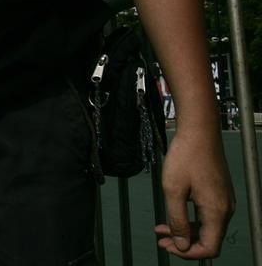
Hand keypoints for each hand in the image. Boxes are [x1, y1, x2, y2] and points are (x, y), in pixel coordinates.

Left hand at [154, 130, 234, 258]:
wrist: (198, 131)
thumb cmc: (186, 155)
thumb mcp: (173, 189)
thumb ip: (177, 220)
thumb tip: (182, 244)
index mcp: (216, 211)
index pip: (209, 248)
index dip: (187, 253)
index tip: (168, 246)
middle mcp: (225, 208)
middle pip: (208, 239)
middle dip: (183, 242)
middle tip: (161, 240)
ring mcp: (223, 200)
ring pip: (205, 227)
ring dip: (184, 230)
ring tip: (161, 229)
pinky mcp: (217, 192)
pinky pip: (205, 214)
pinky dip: (189, 218)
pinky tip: (172, 214)